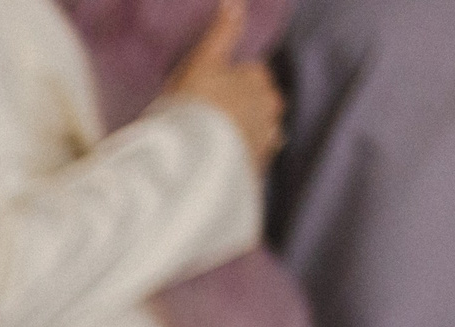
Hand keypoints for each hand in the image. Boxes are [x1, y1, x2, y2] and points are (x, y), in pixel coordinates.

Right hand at [167, 0, 284, 169]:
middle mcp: (271, 111)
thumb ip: (223, 32)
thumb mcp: (203, 62)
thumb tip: (235, 1)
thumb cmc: (194, 106)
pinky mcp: (256, 171)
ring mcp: (266, 143)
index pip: (252, 73)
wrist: (191, 161)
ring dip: (240, 136)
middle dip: (240, 108)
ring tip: (210, 144)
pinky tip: (216, 164)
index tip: (207, 91)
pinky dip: (237, 160)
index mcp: (261, 81)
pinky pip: (249, 160)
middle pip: (258, 104)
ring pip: (256, 133)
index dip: (229, 80)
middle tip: (206, 118)